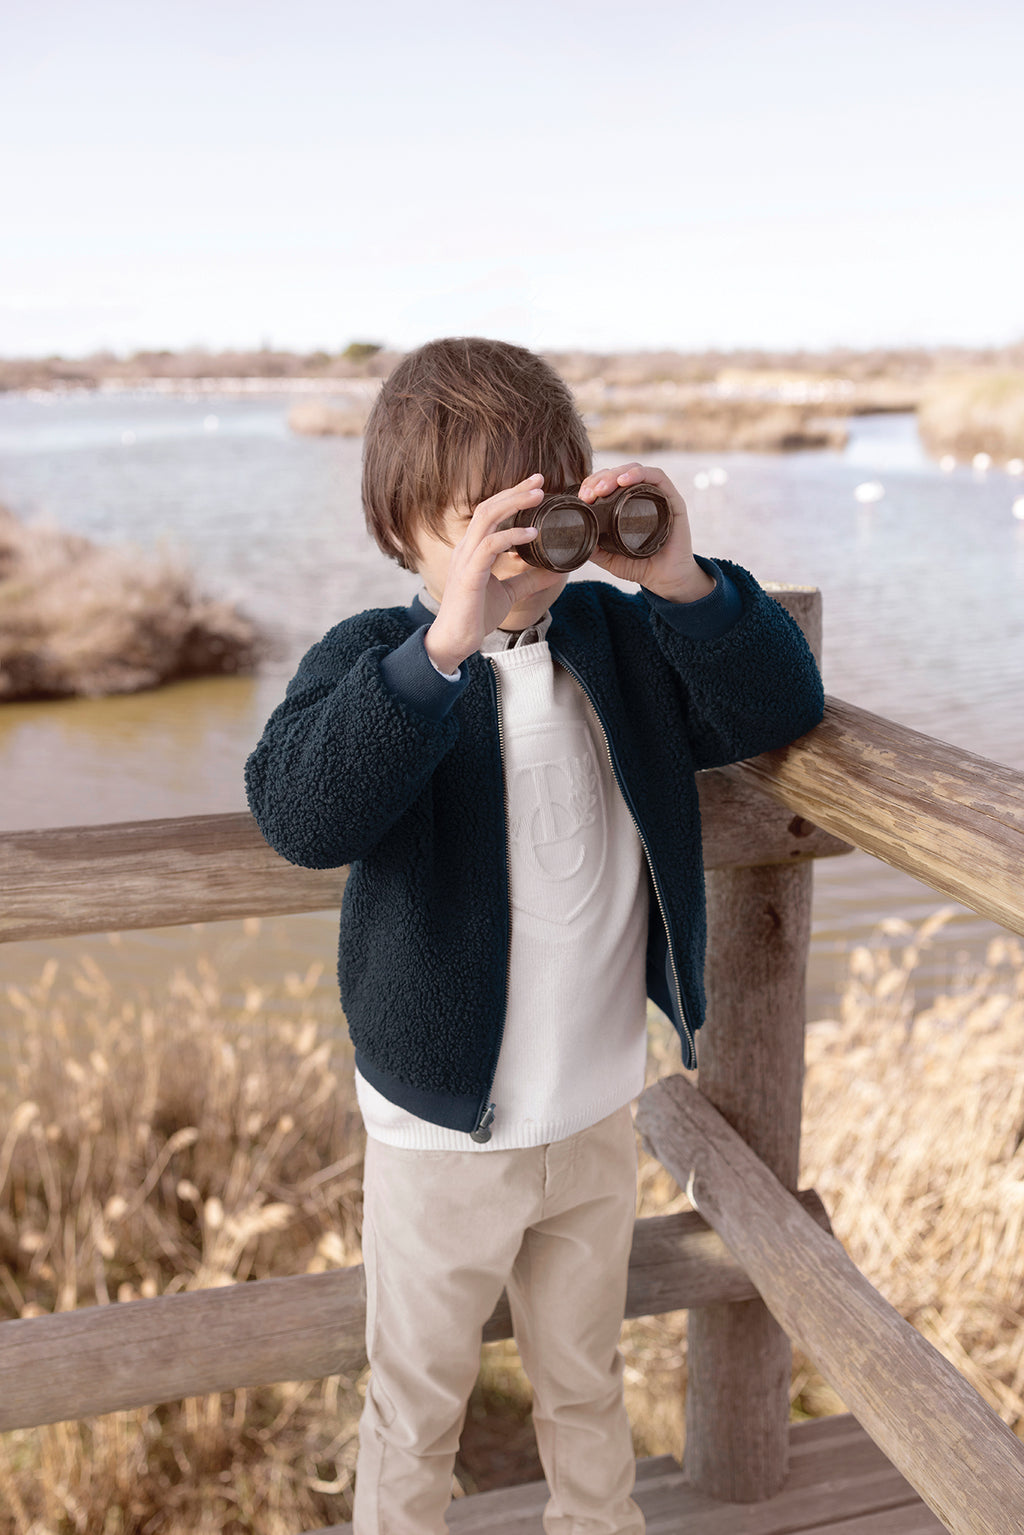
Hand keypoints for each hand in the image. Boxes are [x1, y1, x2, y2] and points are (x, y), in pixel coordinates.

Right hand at [423, 475, 565, 672]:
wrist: (456, 641)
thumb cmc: (475, 616)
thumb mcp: (509, 593)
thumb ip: (529, 579)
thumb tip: (557, 571)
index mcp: (473, 549)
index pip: (490, 512)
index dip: (511, 496)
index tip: (535, 486)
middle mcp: (466, 548)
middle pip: (488, 507)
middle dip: (514, 491)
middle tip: (540, 480)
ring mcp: (465, 559)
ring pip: (487, 519)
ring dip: (513, 504)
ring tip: (538, 497)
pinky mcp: (469, 575)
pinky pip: (490, 546)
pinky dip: (511, 536)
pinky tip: (532, 534)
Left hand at [578, 462, 715, 601]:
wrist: (666, 580)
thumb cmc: (641, 566)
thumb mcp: (609, 558)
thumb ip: (593, 547)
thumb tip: (574, 535)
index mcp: (628, 504)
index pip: (608, 482)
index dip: (592, 483)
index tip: (582, 496)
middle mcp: (643, 496)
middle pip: (619, 473)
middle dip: (601, 478)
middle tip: (589, 493)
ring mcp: (658, 496)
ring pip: (635, 470)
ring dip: (616, 474)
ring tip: (602, 488)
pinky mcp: (673, 500)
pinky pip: (658, 477)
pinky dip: (639, 473)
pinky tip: (624, 481)